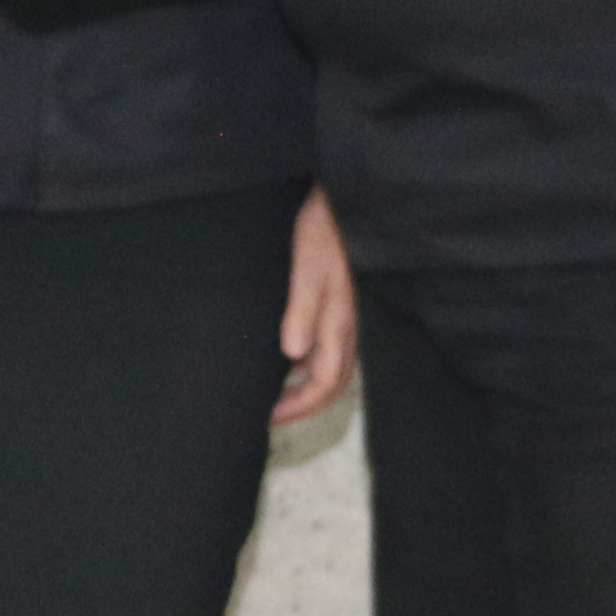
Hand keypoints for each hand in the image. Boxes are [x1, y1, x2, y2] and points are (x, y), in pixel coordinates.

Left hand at [275, 191, 354, 426]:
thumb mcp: (309, 269)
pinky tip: (289, 353)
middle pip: (332, 383)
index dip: (298, 407)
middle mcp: (347, 327)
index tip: (268, 417)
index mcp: (340, 324)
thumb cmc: (325, 230)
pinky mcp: (341, 303)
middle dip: (303, 404)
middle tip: (270, 414)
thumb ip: (302, 311)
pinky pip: (329, 346)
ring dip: (306, 385)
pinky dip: (309, 362)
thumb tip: (292, 354)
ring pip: (332, 366)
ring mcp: (347, 316)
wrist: (347, 199)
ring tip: (275, 390)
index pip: (324, 384)